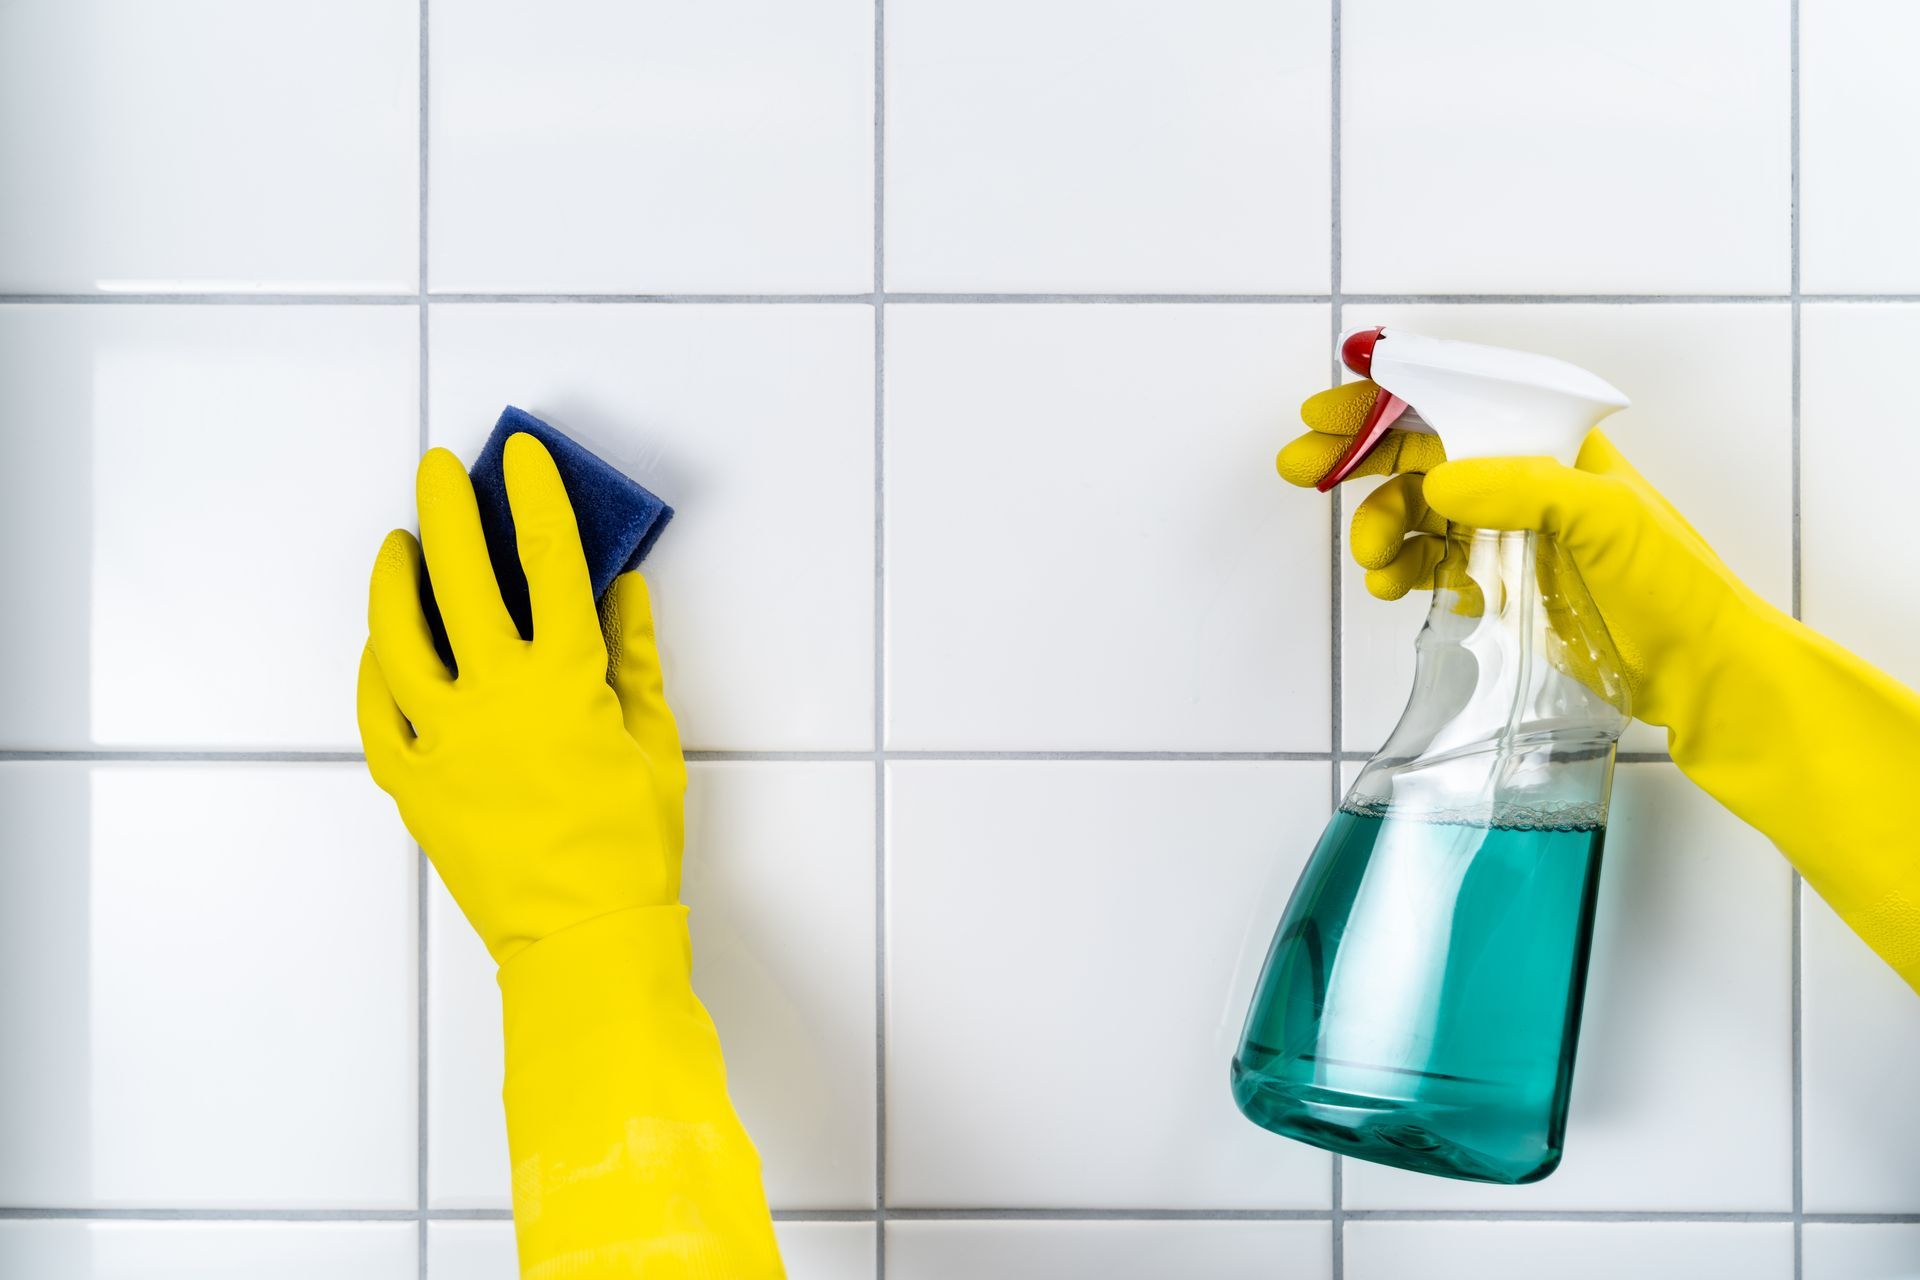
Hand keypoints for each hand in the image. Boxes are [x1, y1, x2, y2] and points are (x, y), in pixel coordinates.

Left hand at [356, 434, 685, 964]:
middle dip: (449, 509)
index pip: (550, 561)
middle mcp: (497, 698)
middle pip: (462, 577)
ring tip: (398, 544)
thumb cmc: (630, 847)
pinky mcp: (413, 781)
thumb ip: (636, 658)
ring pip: (398, 635)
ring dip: (394, 578)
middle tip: (440, 471)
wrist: (584, 935)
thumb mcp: (655, 741)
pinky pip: (376, 709)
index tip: (523, 459)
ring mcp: (445, 739)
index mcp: (567, 682)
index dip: (537, 498)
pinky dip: (374, 668)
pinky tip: (380, 645)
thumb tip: (626, 593)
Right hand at [1277, 380, 1766, 728]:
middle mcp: (1524, 480)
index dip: (1388, 402)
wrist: (1697, 672)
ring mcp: (1509, 533)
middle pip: (1421, 452)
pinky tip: (1398, 588)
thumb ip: (1524, 488)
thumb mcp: (1607, 519)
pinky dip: (1403, 572)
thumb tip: (1441, 481)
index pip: (1458, 402)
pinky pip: (1431, 565)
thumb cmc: (1672, 587)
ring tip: (1375, 563)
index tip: (1328, 413)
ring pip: (1417, 513)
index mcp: (1552, 445)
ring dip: (1380, 528)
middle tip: (1302, 470)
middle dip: (1357, 459)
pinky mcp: (1501, 583)